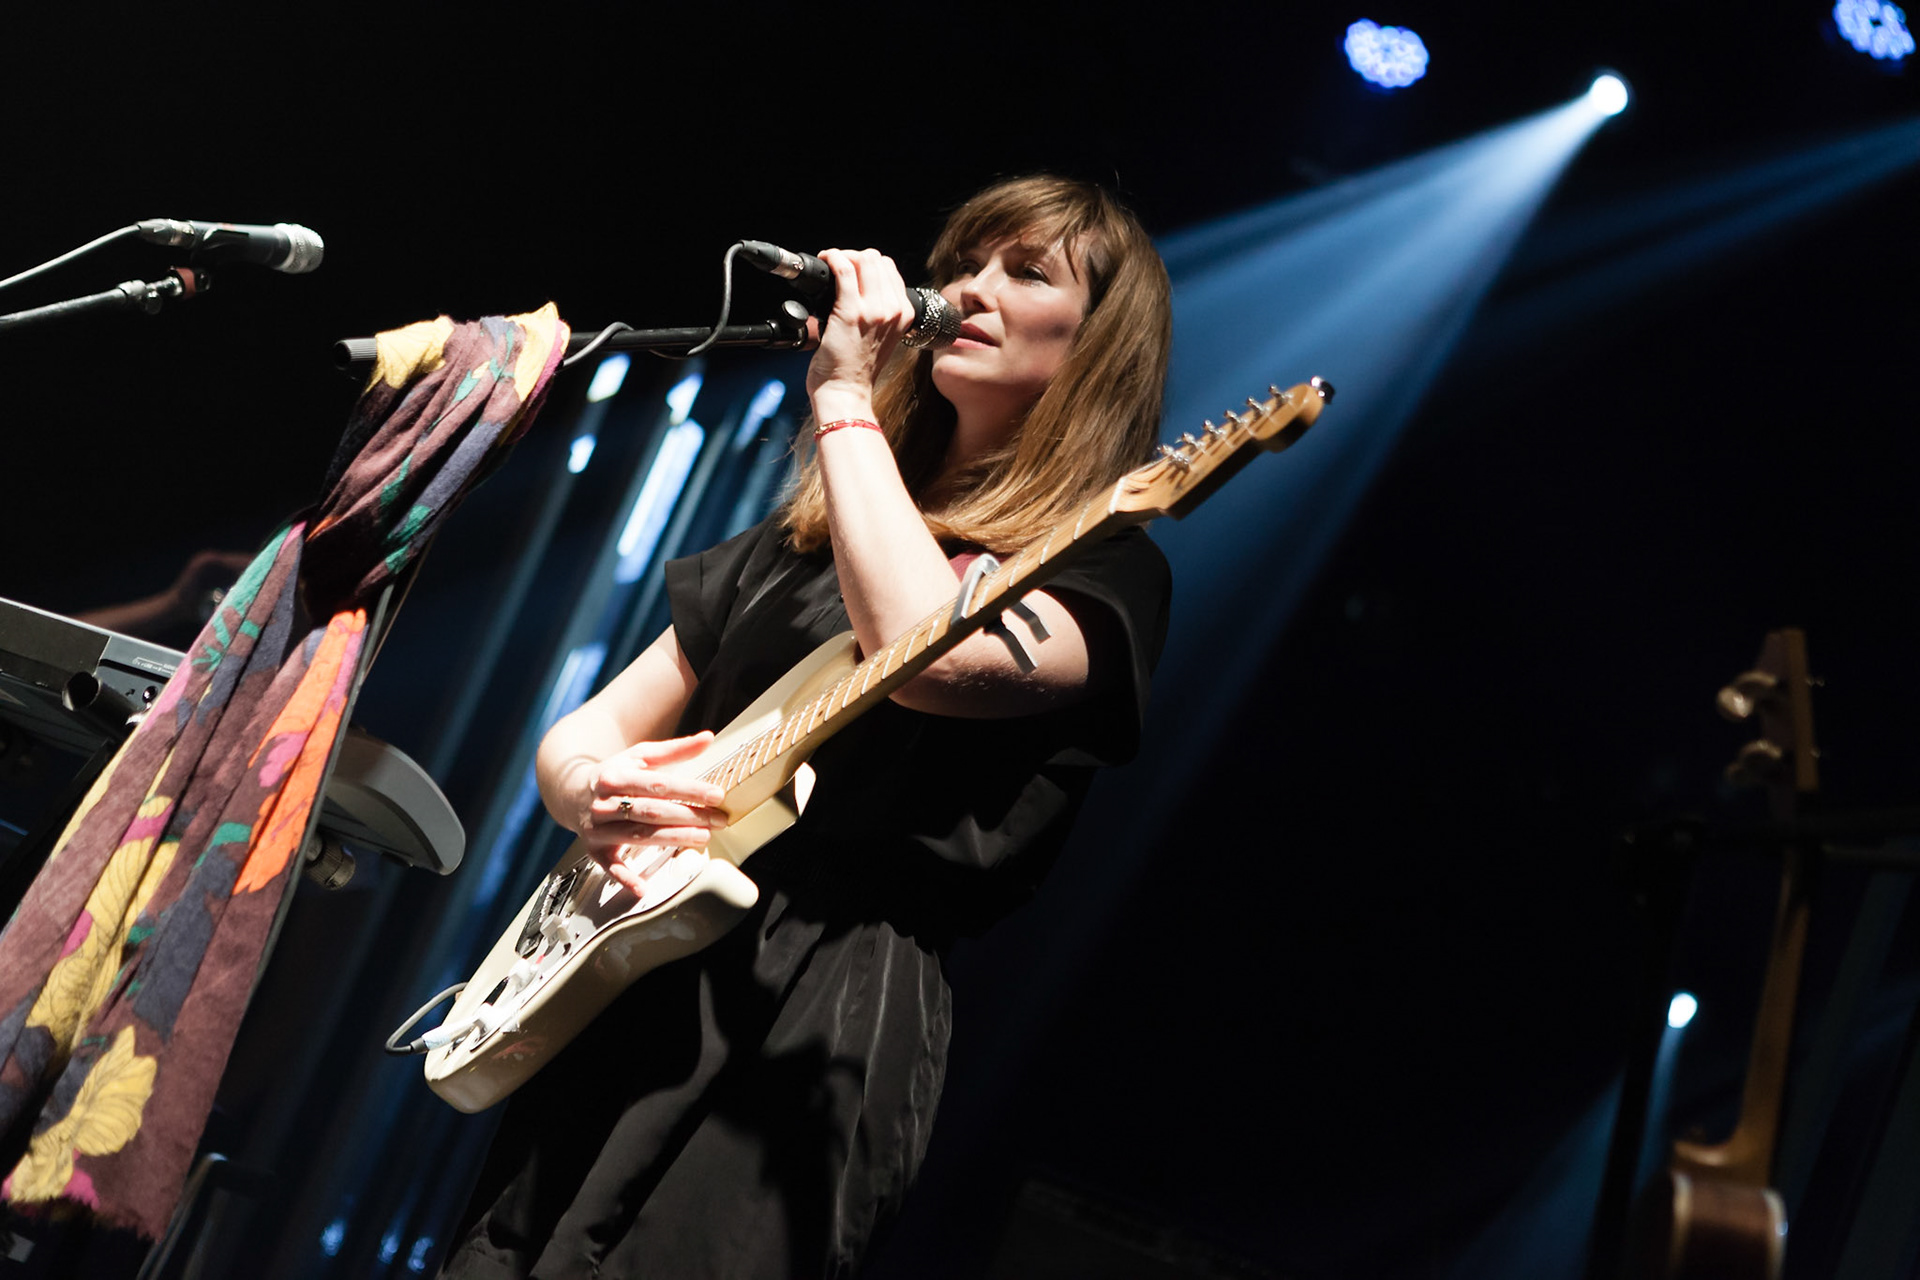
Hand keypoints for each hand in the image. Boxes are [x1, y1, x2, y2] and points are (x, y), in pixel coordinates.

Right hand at [576, 732, 727, 892]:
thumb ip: (674, 750)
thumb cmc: (612, 774)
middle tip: (717, 820)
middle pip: (651, 811)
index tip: (716, 795)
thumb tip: (707, 738)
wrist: (570, 792)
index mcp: (614, 776)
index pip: (658, 784)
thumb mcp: (639, 757)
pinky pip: (609, 866)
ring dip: (672, 839)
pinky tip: (643, 887)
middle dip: (688, 816)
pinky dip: (625, 878)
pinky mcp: (594, 849)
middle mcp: (604, 803)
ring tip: (702, 838)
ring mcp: (598, 828)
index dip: (689, 790)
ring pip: (638, 835)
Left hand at [804, 248, 917, 420]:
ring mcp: (873, 310)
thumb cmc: (856, 368)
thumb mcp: (882, 336)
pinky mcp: (850, 312)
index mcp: (904, 314)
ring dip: (842, 255)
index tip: (852, 270)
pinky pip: (843, 268)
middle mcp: (893, 310)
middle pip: (876, 259)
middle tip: (837, 267)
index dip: (868, 264)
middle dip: (854, 256)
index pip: (889, 269)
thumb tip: (860, 286)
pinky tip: (824, 262)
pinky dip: (831, 258)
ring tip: (830, 265)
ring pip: (862, 259)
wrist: (846, 392)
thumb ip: (880, 311)